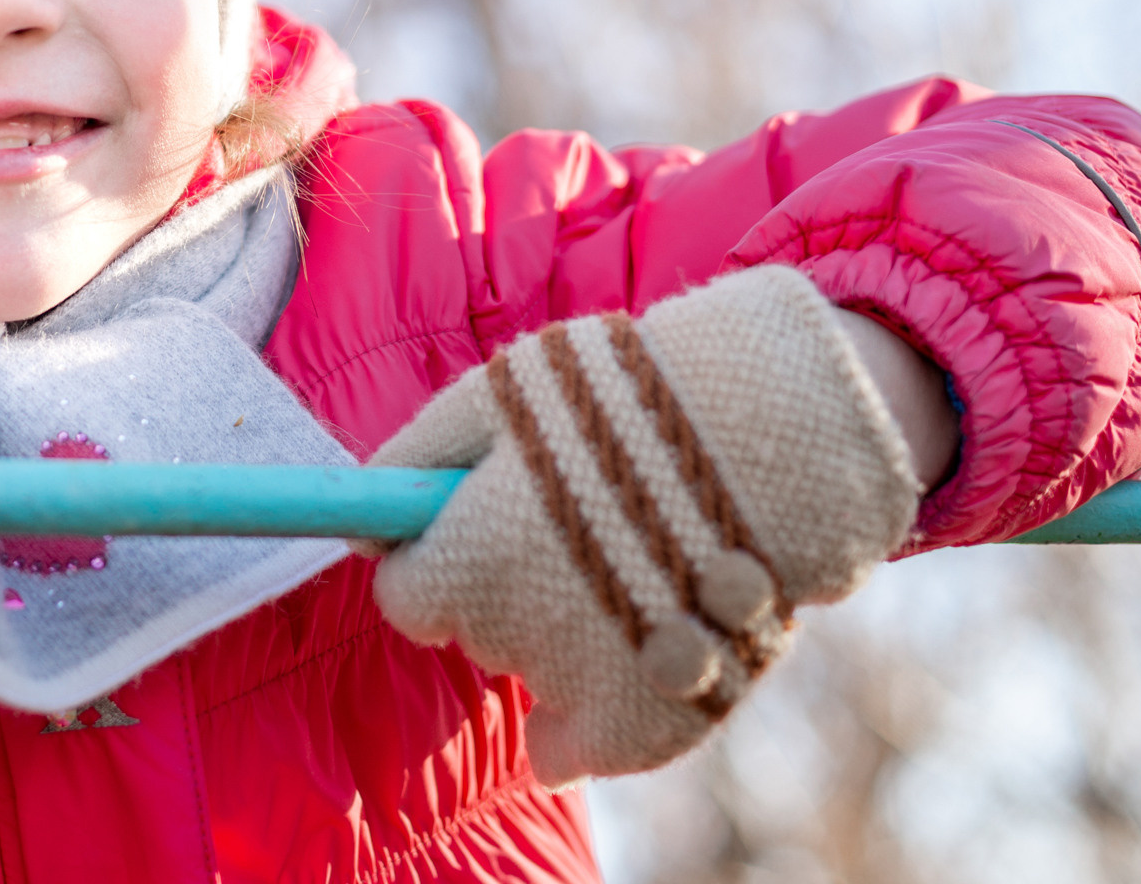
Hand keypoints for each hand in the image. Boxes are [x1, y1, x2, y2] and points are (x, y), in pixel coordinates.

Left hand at [365, 265, 920, 785]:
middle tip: (574, 522)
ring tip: (630, 560)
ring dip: (557, 635)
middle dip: (501, 585)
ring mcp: (585, 692)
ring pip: (531, 677)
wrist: (782, 433)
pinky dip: (581, 724)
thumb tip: (358, 513)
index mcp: (466, 563)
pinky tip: (613, 665)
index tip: (467, 526)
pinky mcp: (652, 729)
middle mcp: (513, 641)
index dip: (432, 556)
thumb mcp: (501, 390)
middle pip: (474, 631)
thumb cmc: (626, 398)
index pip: (404, 593)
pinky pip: (574, 752)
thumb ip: (416, 454)